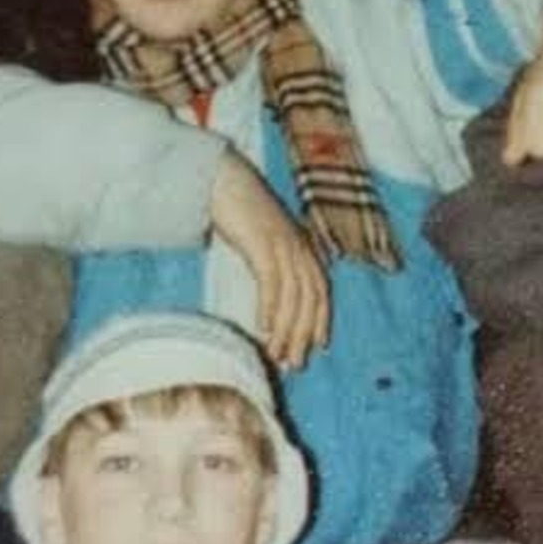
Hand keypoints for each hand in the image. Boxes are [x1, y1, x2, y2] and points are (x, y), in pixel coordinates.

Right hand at [209, 149, 330, 369]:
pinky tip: (263, 329)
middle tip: (293, 363)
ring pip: (293, 296)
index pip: (320, 290)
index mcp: (303, 245)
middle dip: (303, 334)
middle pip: (310, 299)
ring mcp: (284, 244)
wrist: (222, 179)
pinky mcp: (264, 243)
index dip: (320, 319)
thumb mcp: (262, 238)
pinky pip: (272, 283)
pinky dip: (270, 309)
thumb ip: (271, 260)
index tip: (316, 347)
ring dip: (286, 329)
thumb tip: (271, 291)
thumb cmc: (238, 211)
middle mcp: (300, 246)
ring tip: (277, 355)